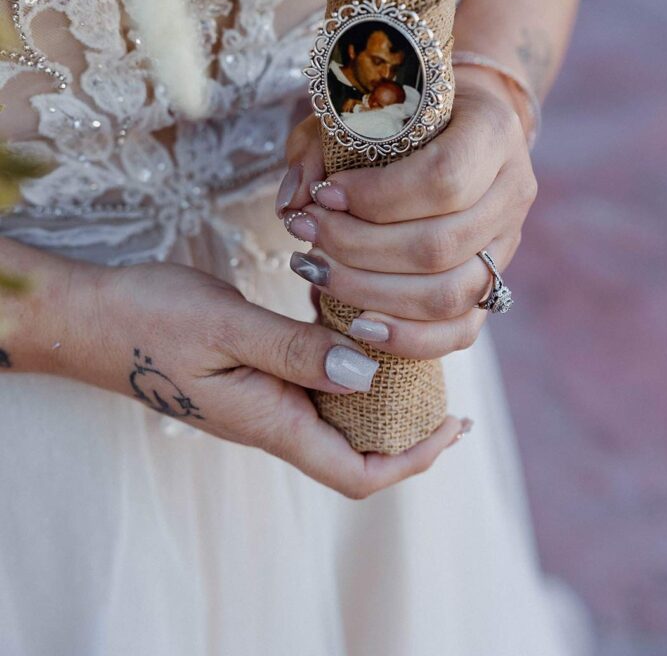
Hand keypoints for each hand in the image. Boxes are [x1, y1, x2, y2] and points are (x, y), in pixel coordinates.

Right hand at [42, 259, 469, 497]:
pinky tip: (348, 325)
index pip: (357, 472)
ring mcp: (258, 401)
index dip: (413, 459)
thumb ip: (295, 353)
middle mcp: (270, 419)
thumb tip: (368, 376)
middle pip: (355, 449)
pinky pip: (308, 384)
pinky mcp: (248, 378)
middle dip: (406, 424)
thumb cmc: (150, 319)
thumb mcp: (228, 326)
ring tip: (407, 346)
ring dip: (376, 390)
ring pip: (334, 414)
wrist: (90, 318)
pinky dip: (339, 362)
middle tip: (440, 376)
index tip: (452, 425)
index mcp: (270, 421)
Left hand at [278, 65, 536, 358]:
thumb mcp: (354, 109)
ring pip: (448, 294)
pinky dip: (406, 337)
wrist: (451, 125)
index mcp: (493, 132)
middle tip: (304, 233)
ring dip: (370, 291)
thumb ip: (319, 148)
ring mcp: (507, 244)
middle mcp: (513, 191)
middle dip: (357, 247)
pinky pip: (459, 331)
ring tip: (316, 272)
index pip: (444, 178)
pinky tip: (358, 322)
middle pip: (440, 245)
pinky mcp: (493, 285)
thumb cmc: (396, 114)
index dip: (377, 197)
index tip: (324, 195)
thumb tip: (294, 204)